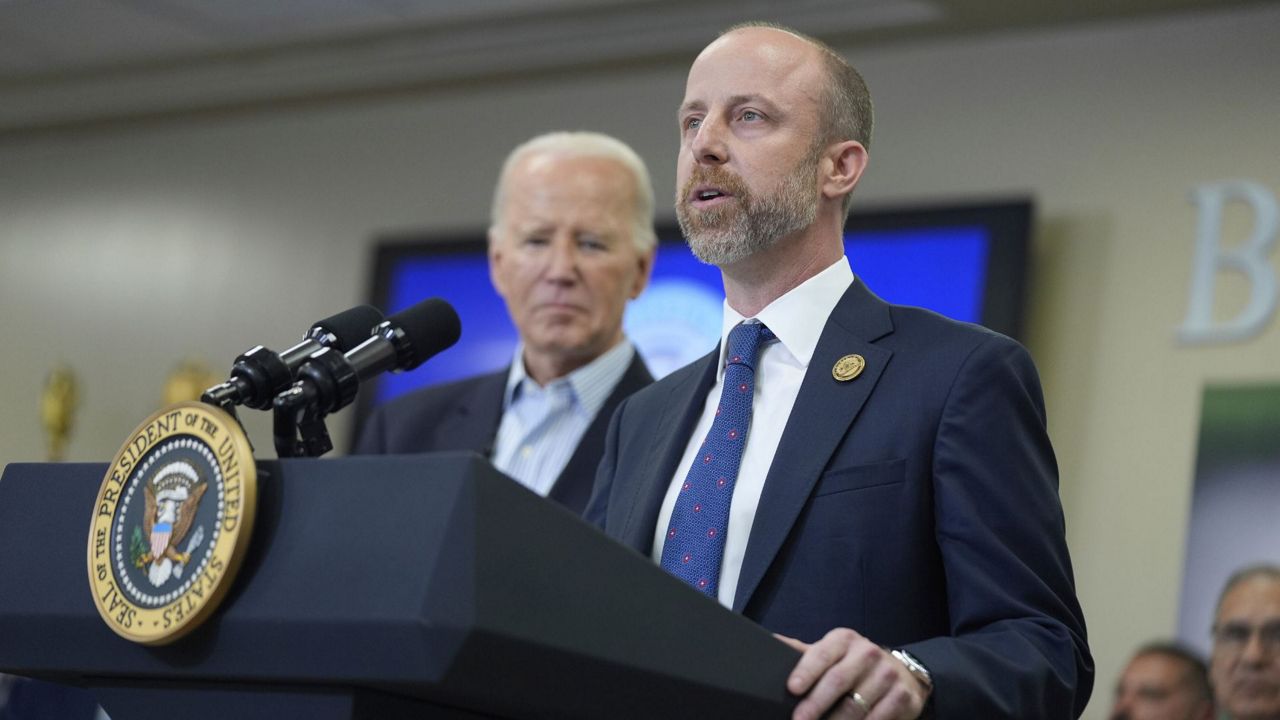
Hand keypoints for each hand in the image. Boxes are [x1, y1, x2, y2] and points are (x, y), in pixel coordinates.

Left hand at [778, 628, 928, 719]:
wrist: (900, 672)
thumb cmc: (854, 664)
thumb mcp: (831, 653)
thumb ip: (803, 653)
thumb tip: (771, 642)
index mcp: (844, 640)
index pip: (822, 654)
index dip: (806, 671)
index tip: (792, 688)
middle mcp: (868, 653)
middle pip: (837, 682)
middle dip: (815, 704)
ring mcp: (888, 675)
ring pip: (856, 706)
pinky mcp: (903, 697)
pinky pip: (878, 719)